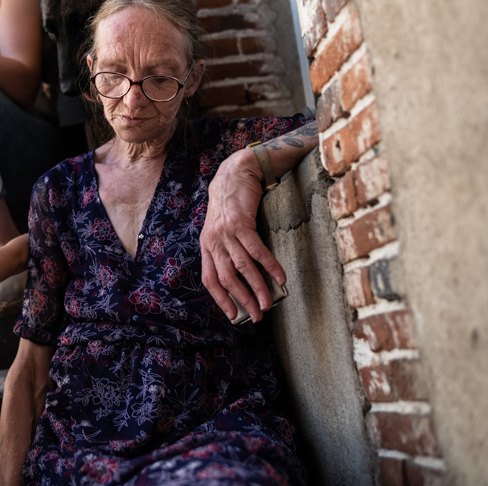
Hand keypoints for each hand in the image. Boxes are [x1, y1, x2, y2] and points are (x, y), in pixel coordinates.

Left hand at [200, 148, 285, 323]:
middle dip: (242, 300)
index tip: (234, 315)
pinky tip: (280, 278)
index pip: (210, 279)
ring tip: (269, 303)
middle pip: (227, 278)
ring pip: (242, 267)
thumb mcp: (220, 228)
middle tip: (257, 316)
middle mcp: (213, 241)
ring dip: (257, 288)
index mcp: (207, 245)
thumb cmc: (231, 203)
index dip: (221, 299)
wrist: (235, 172)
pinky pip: (257, 250)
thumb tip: (245, 278)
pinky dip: (269, 266)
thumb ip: (226, 249)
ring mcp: (225, 232)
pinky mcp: (240, 222)